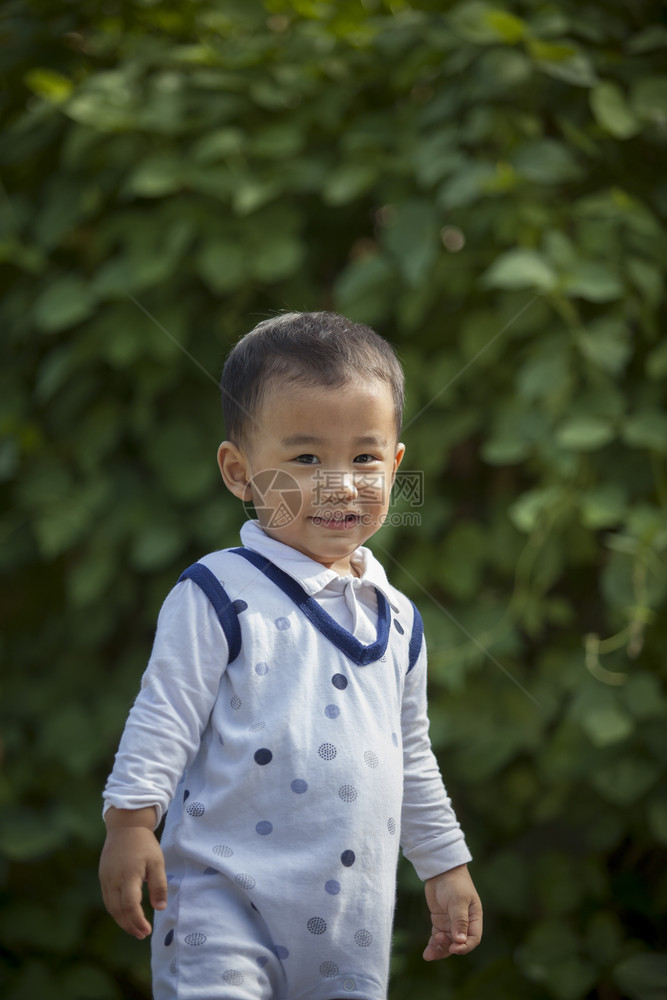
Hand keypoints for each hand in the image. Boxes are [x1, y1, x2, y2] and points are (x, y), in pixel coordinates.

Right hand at [99, 807, 167, 938]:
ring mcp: (106, 879)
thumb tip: (160, 908)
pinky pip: (108, 899)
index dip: (137, 921)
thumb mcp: (157, 862)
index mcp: (128, 876)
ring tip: (135, 929)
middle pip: (118, 911)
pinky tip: (125, 914)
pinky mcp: (103, 877)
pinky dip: (116, 910)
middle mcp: (113, 880)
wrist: (125, 825)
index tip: (147, 931)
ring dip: (122, 921)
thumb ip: (159, 885)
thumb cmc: (144, 844)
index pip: (130, 906)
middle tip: (142, 934)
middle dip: (129, 926)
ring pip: (111, 907)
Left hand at [422, 863, 482, 960]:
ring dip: (439, 950)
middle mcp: (464, 924)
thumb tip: (460, 940)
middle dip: (448, 947)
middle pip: (458, 944)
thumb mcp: (458, 900)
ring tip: (428, 955)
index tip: (454, 948)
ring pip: (447, 943)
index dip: (465, 946)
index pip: (473, 939)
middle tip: (438, 939)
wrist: (441, 871)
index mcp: (474, 919)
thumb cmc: (454, 883)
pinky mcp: (440, 923)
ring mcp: (451, 924)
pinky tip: (427, 953)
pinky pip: (437, 939)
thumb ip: (459, 920)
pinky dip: (433, 945)